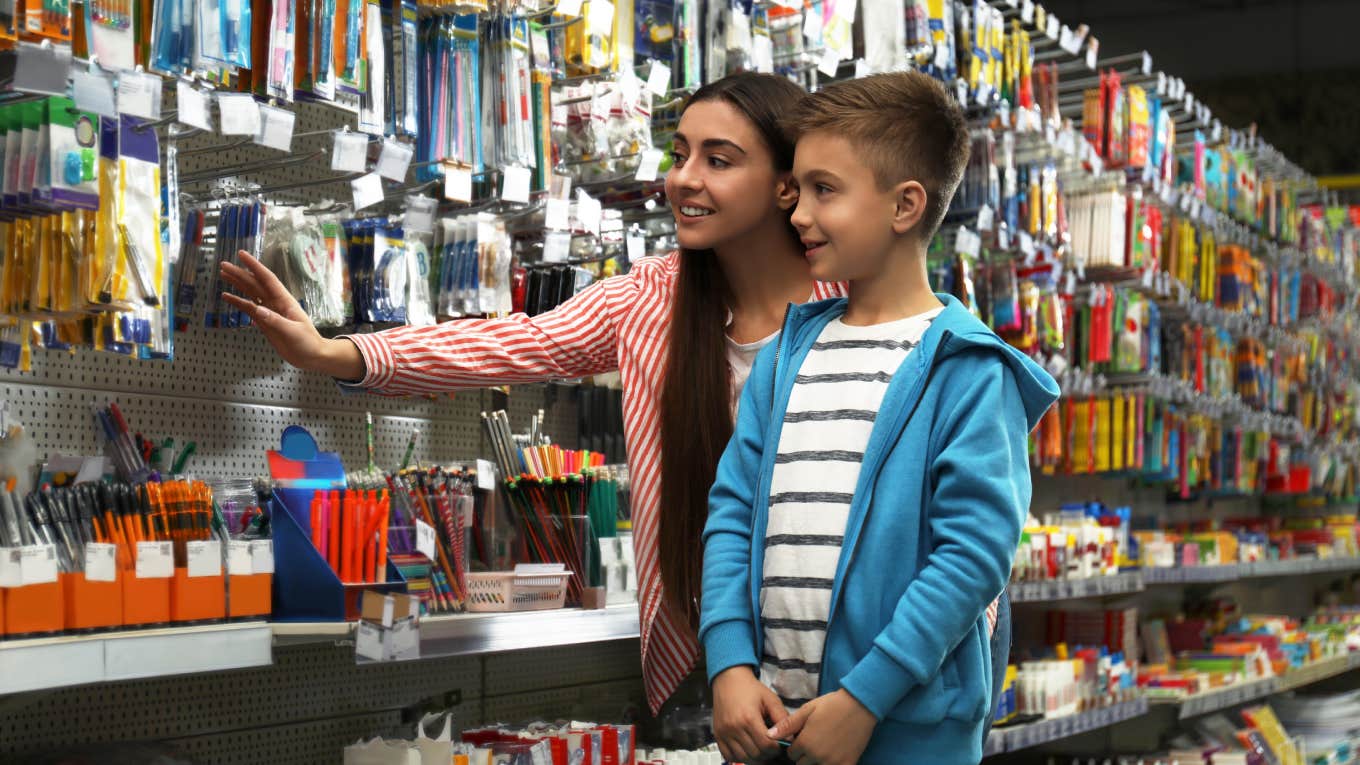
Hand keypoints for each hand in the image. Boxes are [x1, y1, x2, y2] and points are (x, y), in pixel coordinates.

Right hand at [218, 252, 363, 379]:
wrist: (311, 356)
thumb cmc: (307, 342)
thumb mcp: (292, 331)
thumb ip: (275, 321)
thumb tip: (257, 310)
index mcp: (284, 300)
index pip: (267, 279)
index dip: (254, 266)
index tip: (241, 255)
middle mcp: (275, 303)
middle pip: (255, 284)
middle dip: (240, 274)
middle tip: (223, 265)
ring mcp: (269, 312)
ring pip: (251, 294)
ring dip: (237, 284)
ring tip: (223, 274)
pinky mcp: (264, 322)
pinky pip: (249, 309)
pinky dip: (238, 302)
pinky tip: (227, 296)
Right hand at [711, 667, 788, 762]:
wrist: (729, 680)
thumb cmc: (751, 689)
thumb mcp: (770, 699)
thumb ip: (782, 718)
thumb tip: (791, 738)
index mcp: (749, 718)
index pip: (766, 745)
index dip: (777, 748)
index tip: (780, 743)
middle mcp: (734, 728)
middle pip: (755, 754)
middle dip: (767, 754)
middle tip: (772, 746)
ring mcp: (724, 733)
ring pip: (742, 758)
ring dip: (754, 757)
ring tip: (761, 748)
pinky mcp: (718, 735)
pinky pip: (729, 756)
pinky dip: (739, 757)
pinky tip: (747, 749)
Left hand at [772, 690, 875, 764]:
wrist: (860, 704)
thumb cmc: (832, 704)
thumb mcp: (807, 710)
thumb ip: (788, 725)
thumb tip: (769, 735)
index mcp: (805, 742)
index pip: (791, 754)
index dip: (795, 746)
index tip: (803, 738)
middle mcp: (817, 755)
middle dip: (804, 756)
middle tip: (814, 742)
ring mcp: (833, 762)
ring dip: (816, 762)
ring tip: (824, 746)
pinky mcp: (847, 764)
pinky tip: (834, 756)